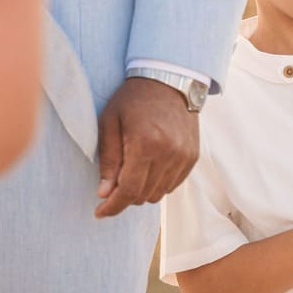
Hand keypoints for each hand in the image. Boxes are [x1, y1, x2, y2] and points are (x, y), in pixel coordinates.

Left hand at [94, 77, 198, 216]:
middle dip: (124, 196)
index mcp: (145, 144)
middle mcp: (169, 153)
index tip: (99, 212)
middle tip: (112, 184)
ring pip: (158, 194)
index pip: (129, 190)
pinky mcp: (192, 157)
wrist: (169, 80)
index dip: (112, 206)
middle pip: (143, 196)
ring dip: (142, 190)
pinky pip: (172, 185)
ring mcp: (184, 156)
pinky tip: (149, 167)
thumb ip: (108, 160)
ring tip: (132, 171)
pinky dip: (157, 183)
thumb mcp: (110, 122)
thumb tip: (105, 193)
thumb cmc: (133, 99)